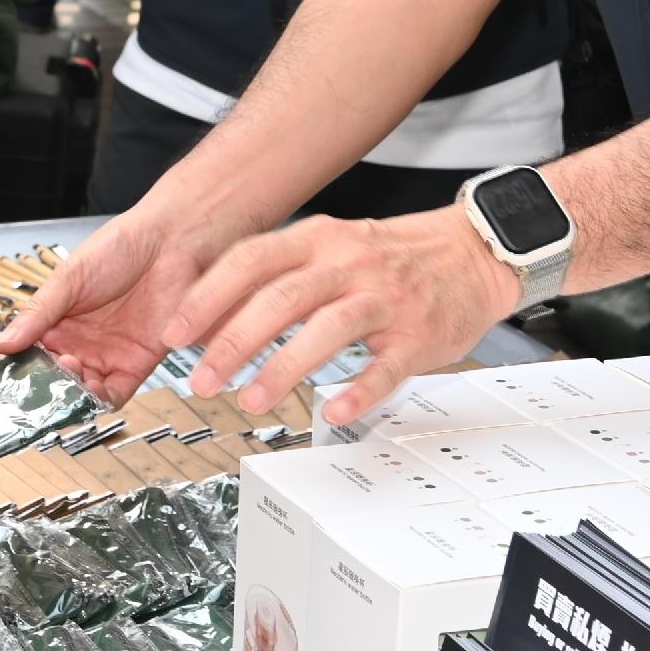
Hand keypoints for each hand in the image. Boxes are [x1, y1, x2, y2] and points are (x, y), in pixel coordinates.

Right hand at [0, 203, 243, 405]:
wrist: (170, 243)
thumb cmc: (121, 248)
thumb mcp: (68, 279)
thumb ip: (37, 314)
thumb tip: (1, 343)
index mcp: (58, 320)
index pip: (32, 354)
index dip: (22, 368)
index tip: (11, 376)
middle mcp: (81, 341)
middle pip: (55, 378)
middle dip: (47, 385)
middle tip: (42, 378)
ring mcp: (108, 354)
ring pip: (82, 391)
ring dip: (72, 393)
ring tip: (70, 373)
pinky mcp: (137, 364)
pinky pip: (114, 394)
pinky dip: (100, 400)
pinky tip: (91, 390)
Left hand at [165, 210, 521, 424]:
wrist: (474, 252)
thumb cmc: (392, 257)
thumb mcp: (330, 246)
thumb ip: (278, 274)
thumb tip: (212, 313)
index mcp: (319, 239)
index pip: (250, 260)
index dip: (208, 296)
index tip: (175, 331)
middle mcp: (348, 263)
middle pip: (281, 297)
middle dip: (233, 341)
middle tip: (201, 380)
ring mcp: (386, 297)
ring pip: (328, 328)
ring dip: (283, 367)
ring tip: (250, 400)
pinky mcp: (419, 334)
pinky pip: (386, 365)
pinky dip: (359, 388)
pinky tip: (334, 411)